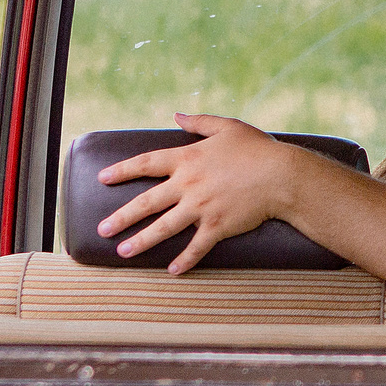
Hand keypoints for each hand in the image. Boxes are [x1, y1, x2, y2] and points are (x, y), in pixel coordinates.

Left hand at [96, 114, 299, 272]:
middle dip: (121, 217)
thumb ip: (198, 122)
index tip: (103, 178)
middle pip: (147, 202)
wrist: (283, 176)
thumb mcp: (227, 127)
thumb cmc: (257, 148)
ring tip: (123, 252)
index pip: (146, 164)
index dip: (122, 170)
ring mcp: (201, 207)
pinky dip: (184, 260)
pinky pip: (196, 246)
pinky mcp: (217, 226)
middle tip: (102, 228)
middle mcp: (188, 184)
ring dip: (141, 241)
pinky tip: (171, 270)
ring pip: (164, 228)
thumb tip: (176, 115)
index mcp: (187, 158)